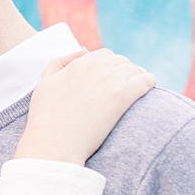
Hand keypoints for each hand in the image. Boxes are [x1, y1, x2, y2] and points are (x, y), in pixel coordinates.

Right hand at [14, 48, 154, 164]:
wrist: (54, 143)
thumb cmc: (47, 119)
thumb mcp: (44, 83)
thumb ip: (59, 62)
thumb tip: (83, 51)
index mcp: (79, 63)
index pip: (104, 55)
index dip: (110, 66)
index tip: (112, 78)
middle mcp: (96, 67)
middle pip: (121, 61)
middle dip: (124, 71)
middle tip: (126, 86)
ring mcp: (110, 80)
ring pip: (134, 69)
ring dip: (138, 76)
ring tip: (139, 88)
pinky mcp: (122, 96)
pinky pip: (145, 81)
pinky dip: (149, 82)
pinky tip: (149, 89)